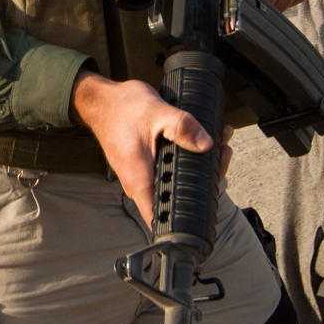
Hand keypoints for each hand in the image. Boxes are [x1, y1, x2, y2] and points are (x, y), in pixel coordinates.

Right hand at [70, 72, 231, 223]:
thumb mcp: (156, 113)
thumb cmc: (120, 109)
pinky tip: (198, 141)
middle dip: (204, 180)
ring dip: (197, 167)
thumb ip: (183, 127)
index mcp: (139, 179)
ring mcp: (142, 177)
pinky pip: (168, 171)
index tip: (205, 209)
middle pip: (175, 199)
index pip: (160, 218)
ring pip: (174, 183)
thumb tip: (206, 144)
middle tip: (221, 155)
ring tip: (217, 144)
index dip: (182, 222)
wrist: (101, 101)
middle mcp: (139, 184)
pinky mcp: (145, 168)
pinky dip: (186, 159)